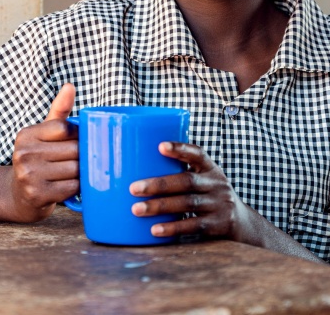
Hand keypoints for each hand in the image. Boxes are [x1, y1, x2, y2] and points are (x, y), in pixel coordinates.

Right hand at [9, 83, 78, 221]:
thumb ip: (59, 111)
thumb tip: (70, 86)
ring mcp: (29, 175)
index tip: (78, 141)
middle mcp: (24, 153)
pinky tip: (69, 185)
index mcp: (26, 135)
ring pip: (74, 168)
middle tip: (80, 159)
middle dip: (82, 155)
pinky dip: (76, 187)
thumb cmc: (37, 159)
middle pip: (73, 149)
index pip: (64, 128)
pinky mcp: (37, 195)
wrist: (18, 196)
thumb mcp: (44, 134)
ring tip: (74, 172)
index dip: (77, 135)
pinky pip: (71, 187)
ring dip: (81, 172)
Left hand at [130, 142, 248, 241]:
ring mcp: (220, 205)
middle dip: (158, 184)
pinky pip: (194, 226)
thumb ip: (180, 173)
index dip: (180, 148)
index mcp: (210, 169)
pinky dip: (173, 228)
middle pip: (186, 181)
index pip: (197, 154)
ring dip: (160, 207)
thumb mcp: (203, 180)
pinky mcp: (219, 226)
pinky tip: (155, 229)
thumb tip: (134, 166)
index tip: (160, 146)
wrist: (242, 224)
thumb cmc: (208, 196)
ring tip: (137, 209)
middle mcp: (217, 184)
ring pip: (187, 204)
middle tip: (133, 188)